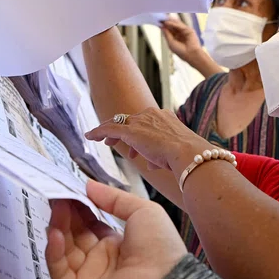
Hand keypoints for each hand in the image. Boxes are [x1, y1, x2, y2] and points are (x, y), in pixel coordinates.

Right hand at [46, 180, 186, 278]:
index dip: (79, 209)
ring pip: (64, 252)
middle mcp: (100, 262)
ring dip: (58, 229)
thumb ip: (114, 198)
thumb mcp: (143, 211)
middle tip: (57, 196)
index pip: (89, 226)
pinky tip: (56, 233)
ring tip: (56, 208)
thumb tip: (88, 185)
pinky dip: (55, 253)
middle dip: (66, 215)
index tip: (68, 191)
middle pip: (75, 236)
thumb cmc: (159, 246)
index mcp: (117, 245)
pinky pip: (60, 273)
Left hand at [85, 108, 205, 176]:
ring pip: (119, 122)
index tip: (137, 147)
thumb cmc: (186, 156)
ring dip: (111, 132)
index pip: (146, 122)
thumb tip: (151, 163)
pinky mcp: (130, 130)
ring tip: (104, 142)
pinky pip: (109, 128)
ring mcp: (141, 121)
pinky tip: (90, 136)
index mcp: (166, 117)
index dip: (139, 134)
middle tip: (117, 142)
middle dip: (124, 133)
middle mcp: (152, 114)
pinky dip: (98, 132)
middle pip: (131, 120)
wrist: (188, 154)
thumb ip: (160, 156)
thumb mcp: (173, 154)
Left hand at [160, 17, 202, 61]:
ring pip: (177, 24)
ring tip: (163, 19)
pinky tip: (168, 23)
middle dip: (167, 22)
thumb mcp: (171, 42)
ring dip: (170, 21)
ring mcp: (185, 31)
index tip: (158, 22)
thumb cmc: (181, 52)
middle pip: (173, 26)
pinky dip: (174, 24)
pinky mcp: (189, 30)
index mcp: (175, 38)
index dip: (164, 26)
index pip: (169, 30)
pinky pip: (180, 26)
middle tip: (160, 18)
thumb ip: (167, 34)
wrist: (191, 55)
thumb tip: (162, 27)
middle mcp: (180, 34)